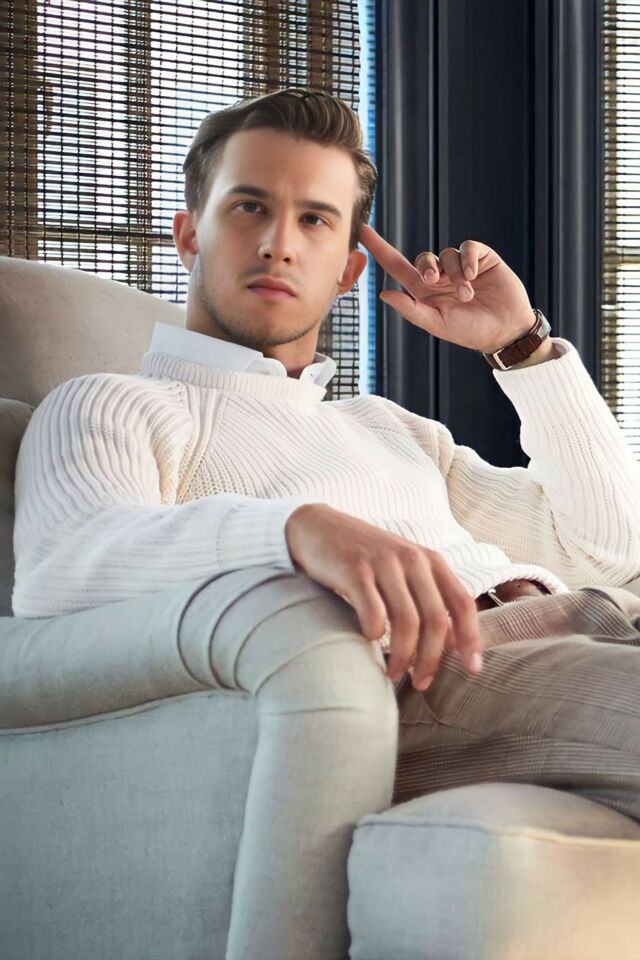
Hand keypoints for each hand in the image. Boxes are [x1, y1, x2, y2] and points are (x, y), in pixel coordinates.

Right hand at [285, 503, 483, 689]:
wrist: (318, 527)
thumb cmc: (365, 557)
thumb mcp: (404, 569)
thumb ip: (428, 598)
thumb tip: (452, 642)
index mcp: (430, 561)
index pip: (462, 603)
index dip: (471, 638)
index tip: (472, 669)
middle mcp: (412, 559)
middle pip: (435, 619)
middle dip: (431, 658)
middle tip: (421, 683)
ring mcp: (383, 563)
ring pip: (407, 621)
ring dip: (403, 656)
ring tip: (394, 673)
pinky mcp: (355, 570)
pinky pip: (373, 612)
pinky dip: (375, 633)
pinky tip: (370, 640)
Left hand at [358, 223, 535, 354]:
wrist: (505, 330)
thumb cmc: (471, 332)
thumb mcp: (438, 324)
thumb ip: (412, 310)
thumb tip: (384, 294)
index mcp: (424, 292)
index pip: (397, 266)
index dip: (379, 249)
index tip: (361, 231)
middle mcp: (441, 276)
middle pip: (422, 258)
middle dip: (426, 267)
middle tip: (435, 282)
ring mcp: (460, 266)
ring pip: (446, 254)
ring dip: (454, 274)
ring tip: (467, 295)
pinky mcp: (481, 258)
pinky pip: (467, 247)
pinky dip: (467, 259)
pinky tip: (473, 276)